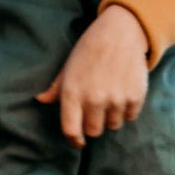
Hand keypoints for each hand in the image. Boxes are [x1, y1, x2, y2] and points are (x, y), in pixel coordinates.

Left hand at [34, 5, 148, 148]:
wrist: (120, 33)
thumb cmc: (89, 49)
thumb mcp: (68, 67)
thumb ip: (55, 88)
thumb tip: (40, 100)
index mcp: (72, 93)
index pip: (71, 130)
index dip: (74, 140)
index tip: (78, 141)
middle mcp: (94, 99)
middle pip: (93, 132)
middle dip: (93, 124)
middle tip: (95, 110)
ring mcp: (116, 100)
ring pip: (113, 125)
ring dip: (111, 117)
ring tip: (110, 96)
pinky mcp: (135, 98)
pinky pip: (130, 117)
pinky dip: (126, 110)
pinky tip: (123, 92)